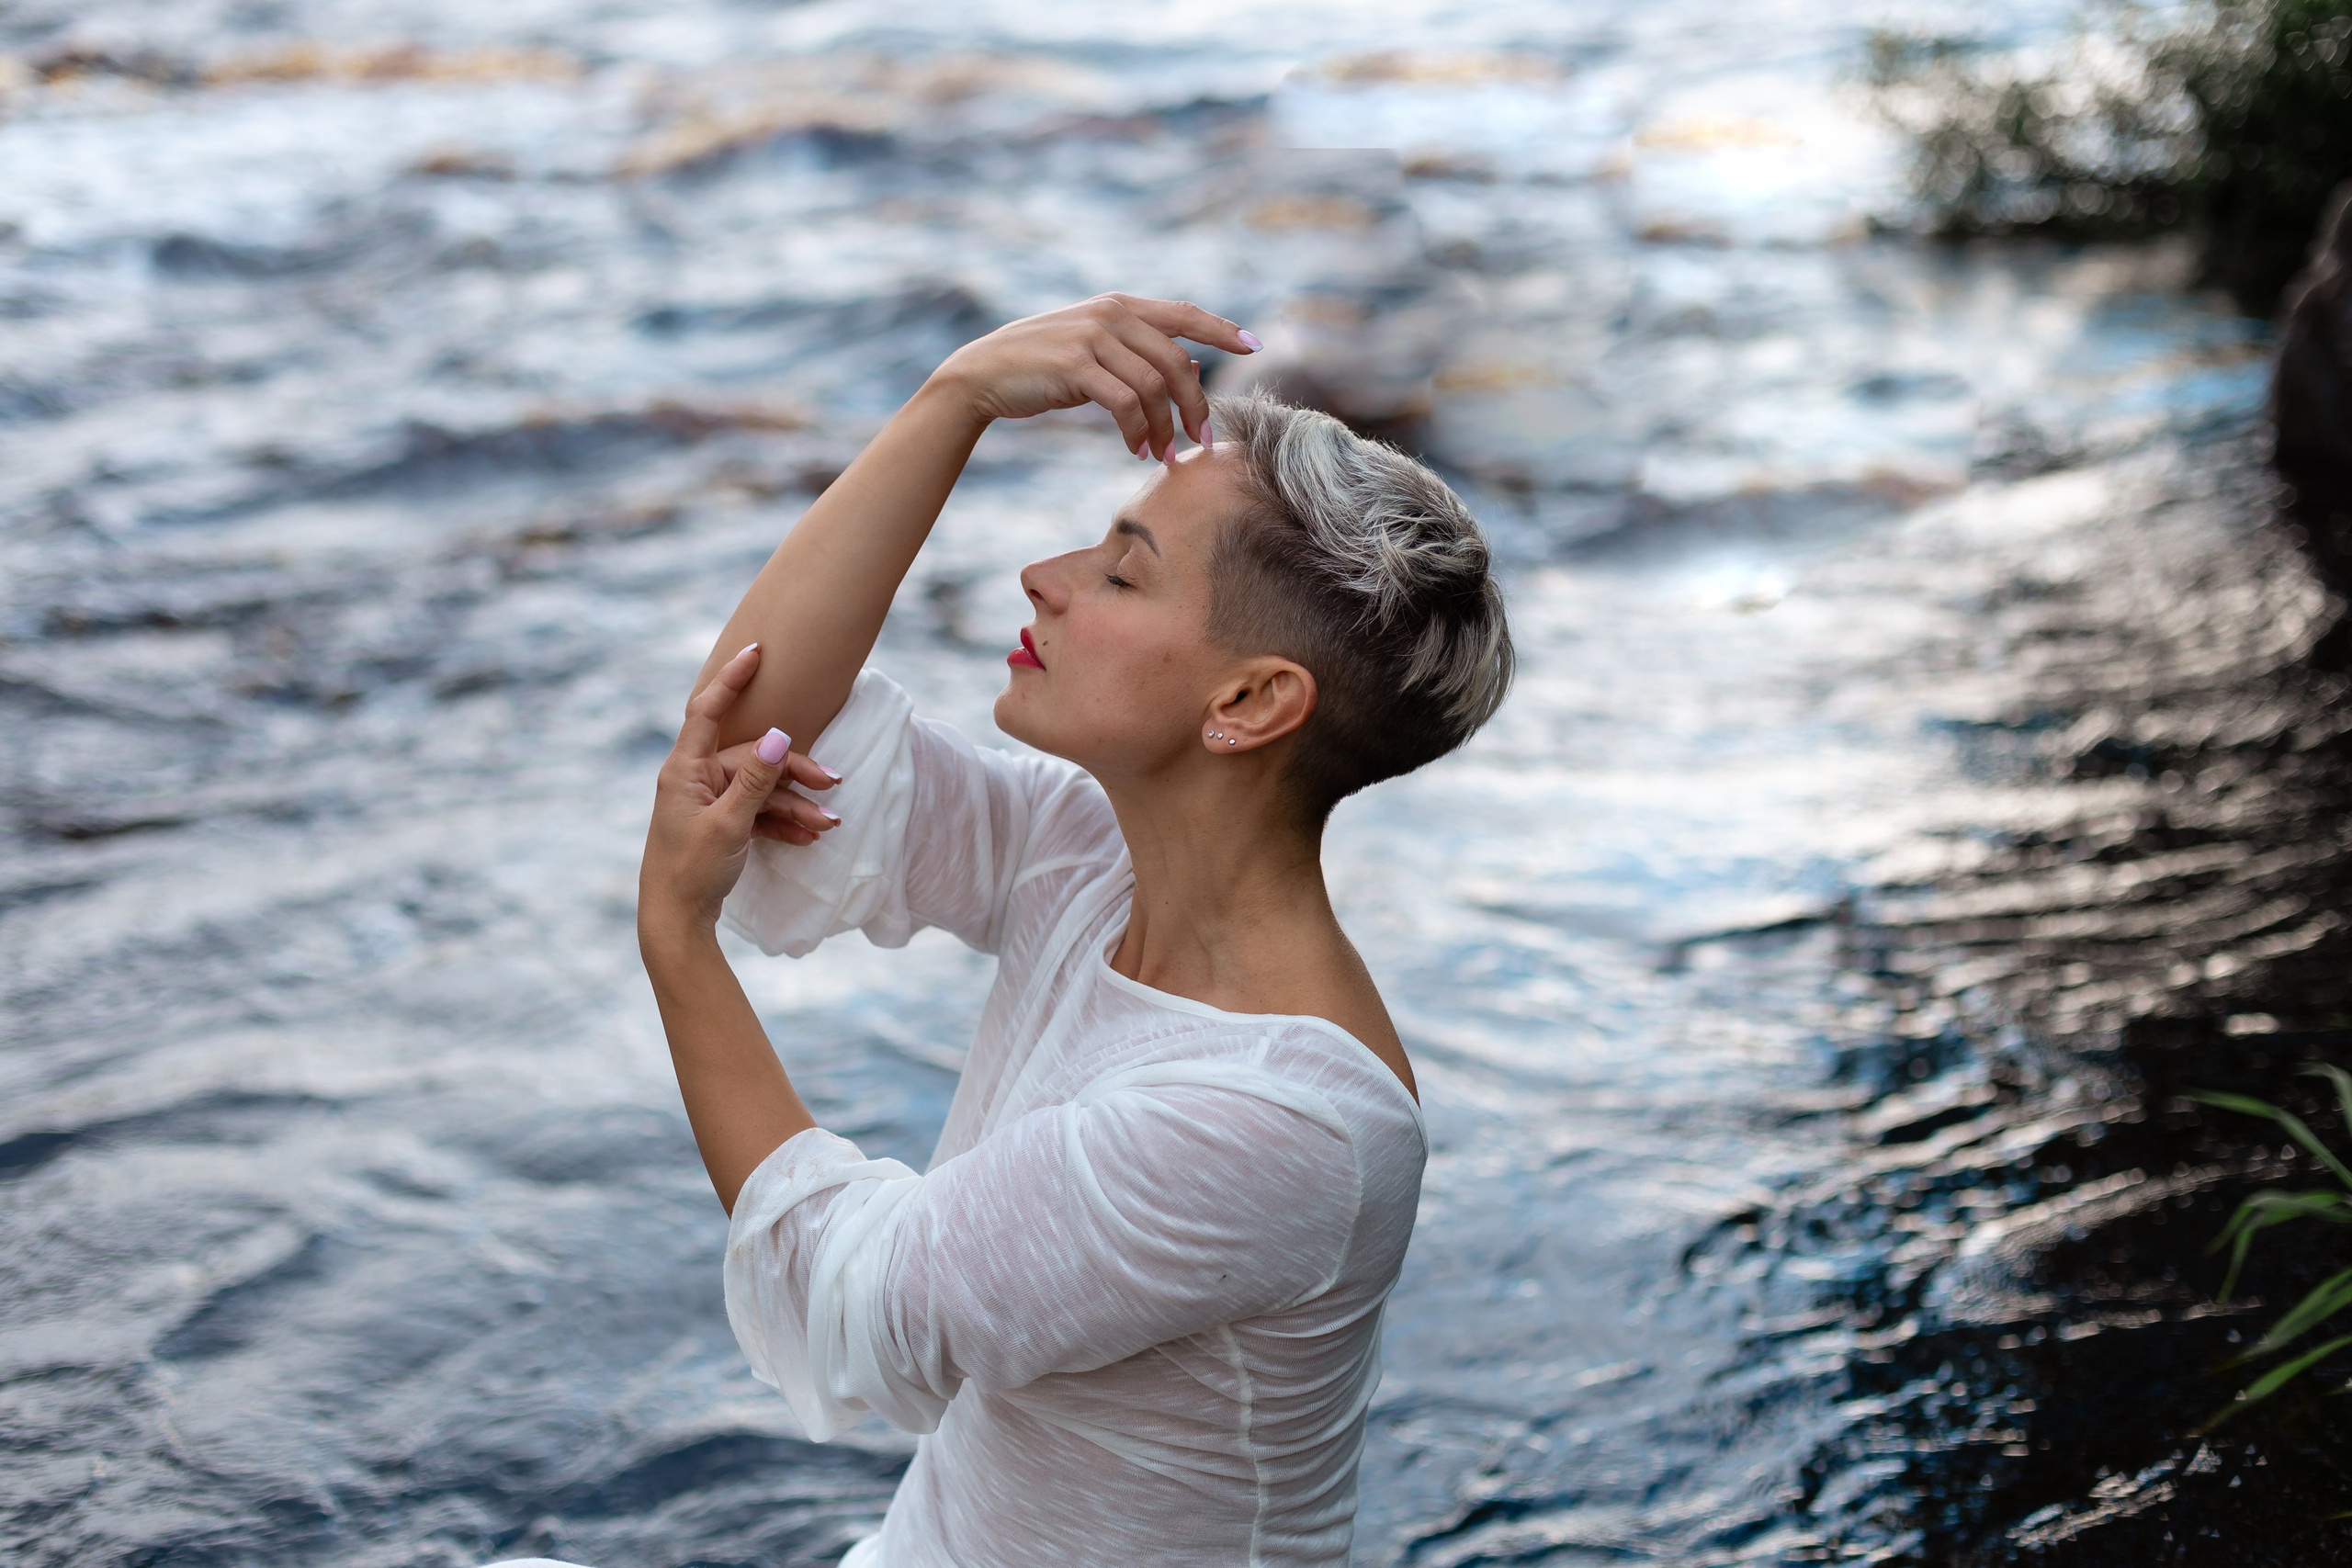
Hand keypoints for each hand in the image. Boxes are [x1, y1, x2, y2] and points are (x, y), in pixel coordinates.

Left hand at [639, 643, 841, 934]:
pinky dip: (783, 822)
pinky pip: (758, 811)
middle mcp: (695, 779)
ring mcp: (709, 801)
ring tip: (828, 825)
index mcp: (685, 770)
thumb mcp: (728, 824)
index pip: (706, 710)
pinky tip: (809, 838)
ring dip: (796, 804)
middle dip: (795, 773)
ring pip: (762, 789)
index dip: (732, 679)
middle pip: (754, 759)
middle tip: (834, 784)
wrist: (676, 921)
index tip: (757, 651)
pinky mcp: (721, 823)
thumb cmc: (692, 870)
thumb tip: (777, 735)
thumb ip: (755, 780)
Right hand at [929, 293, 1260, 461]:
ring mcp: (1092, 337)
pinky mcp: (1075, 366)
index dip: (1222, 330)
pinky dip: (1136, 431)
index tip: (1254, 346)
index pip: (1184, 314)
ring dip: (1164, 427)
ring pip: (1154, 386)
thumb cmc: (1042, 367)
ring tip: (1161, 454)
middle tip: (1200, 440)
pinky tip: (1134, 448)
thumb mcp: (1093, 349)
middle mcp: (1110, 314)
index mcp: (1120, 306)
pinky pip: (1125, 403)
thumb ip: (1133, 351)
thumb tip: (1183, 373)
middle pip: (1176, 361)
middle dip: (1194, 405)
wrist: (983, 373)